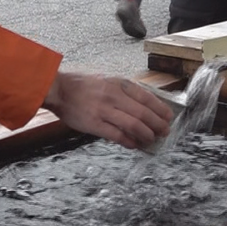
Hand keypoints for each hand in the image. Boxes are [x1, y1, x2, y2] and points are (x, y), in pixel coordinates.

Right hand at [43, 72, 172, 149]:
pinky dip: (129, 142)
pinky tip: (134, 145)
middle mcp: (113, 96)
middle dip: (158, 124)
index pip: (147, 97)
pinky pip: (117, 135)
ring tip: (151, 139)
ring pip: (134, 125)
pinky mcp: (94, 124)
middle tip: (164, 131)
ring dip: (146, 135)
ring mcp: (104, 110)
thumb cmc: (81, 85)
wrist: (58, 89)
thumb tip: (143, 106)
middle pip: (144, 113)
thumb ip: (123, 91)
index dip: (160, 109)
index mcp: (118, 83)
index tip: (168, 116)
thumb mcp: (106, 80)